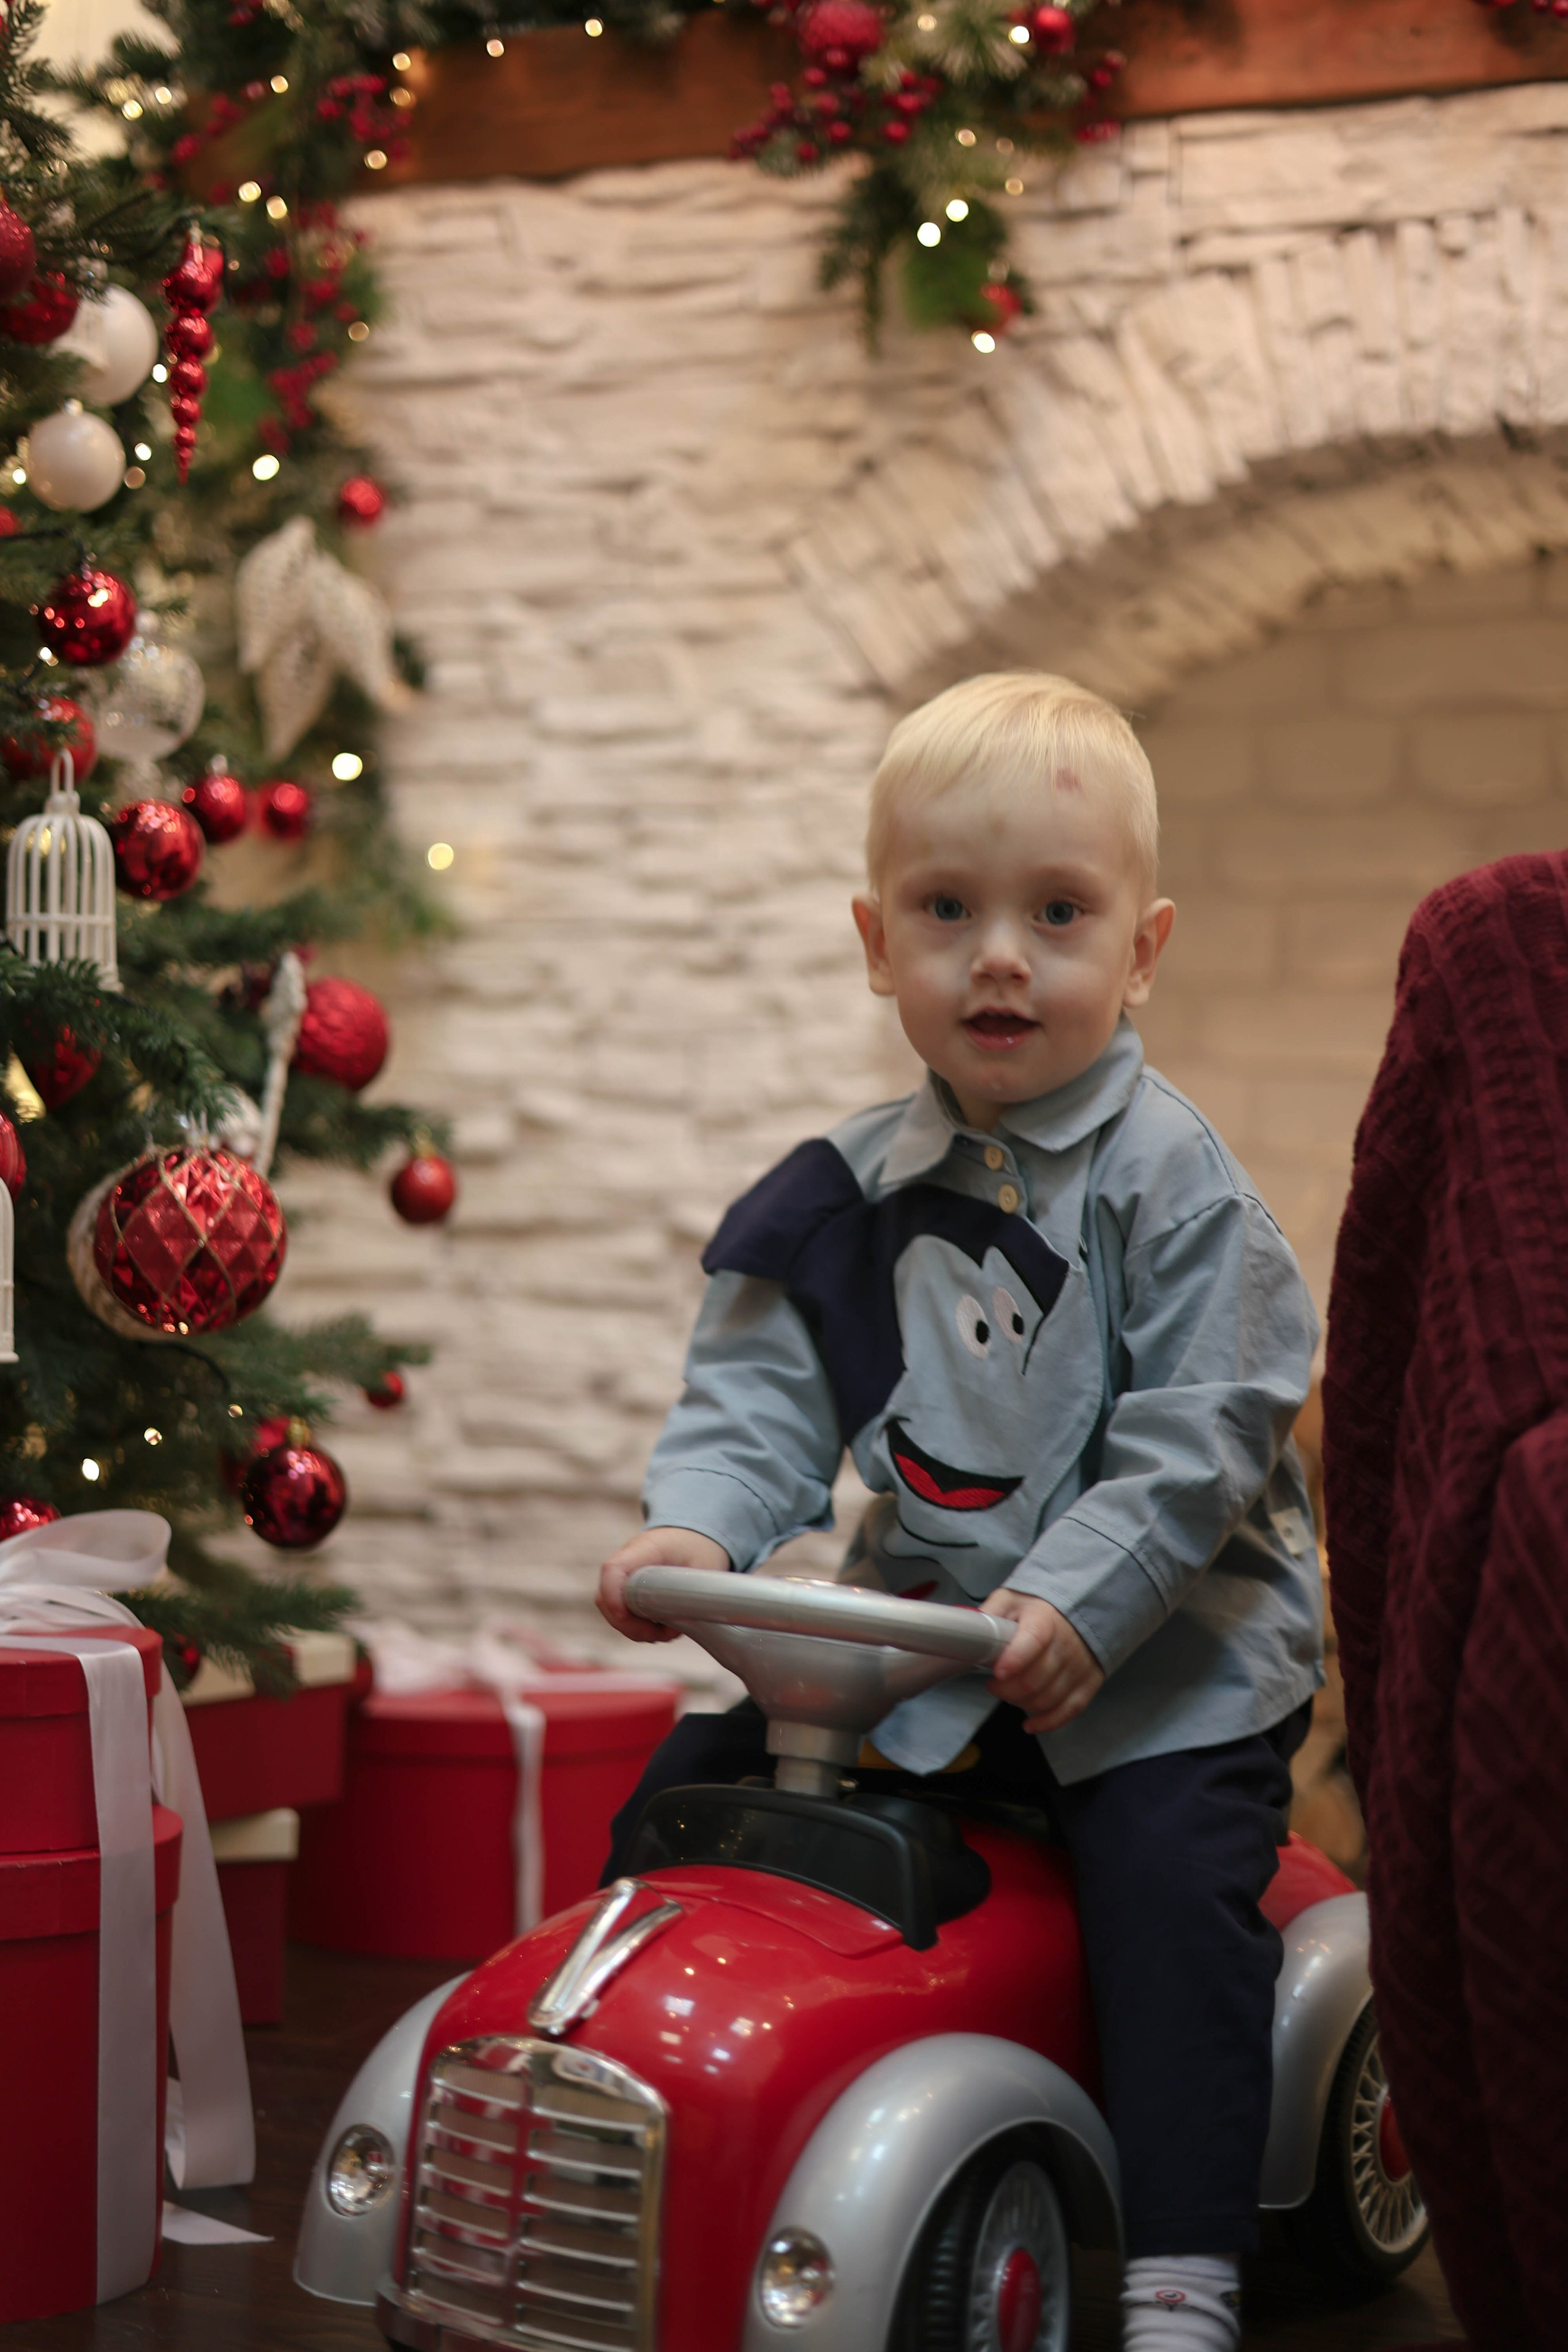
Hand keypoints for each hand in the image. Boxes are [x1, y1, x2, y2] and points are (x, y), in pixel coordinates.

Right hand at [597, 1526, 730, 1643]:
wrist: (693, 1536)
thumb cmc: (698, 1547)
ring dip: (635, 1629)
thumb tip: (689, 1620)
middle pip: (606, 1598)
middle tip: (659, 1633)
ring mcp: (624, 1578)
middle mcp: (627, 1563)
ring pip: (612, 1611)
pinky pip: (622, 1614)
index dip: (612, 1595)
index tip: (624, 1616)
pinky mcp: (627, 1591)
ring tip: (668, 1632)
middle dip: (628, 1624)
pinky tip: (664, 1628)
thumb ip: (696, 1590)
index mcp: (645, 1548)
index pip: (614, 1569)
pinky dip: (638, 1627)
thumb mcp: (705, 1565)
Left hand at [983, 1589, 1104, 1734]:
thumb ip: (991, 1612)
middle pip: (1035, 1679)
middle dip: (1006, 1689)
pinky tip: (1029, 1724)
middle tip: (994, 1684)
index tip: (997, 1672)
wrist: (1080, 1610)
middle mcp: (1066, 1644)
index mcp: (1044, 1620)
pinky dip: (1047, 1722)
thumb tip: (968, 1629)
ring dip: (1021, 1703)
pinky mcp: (1089, 1683)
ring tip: (1009, 1694)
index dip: (1014, 1659)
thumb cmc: (1037, 1608)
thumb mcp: (1011, 1599)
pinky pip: (1070, 1710)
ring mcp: (1080, 1666)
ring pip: (1048, 1698)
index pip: (1033, 1640)